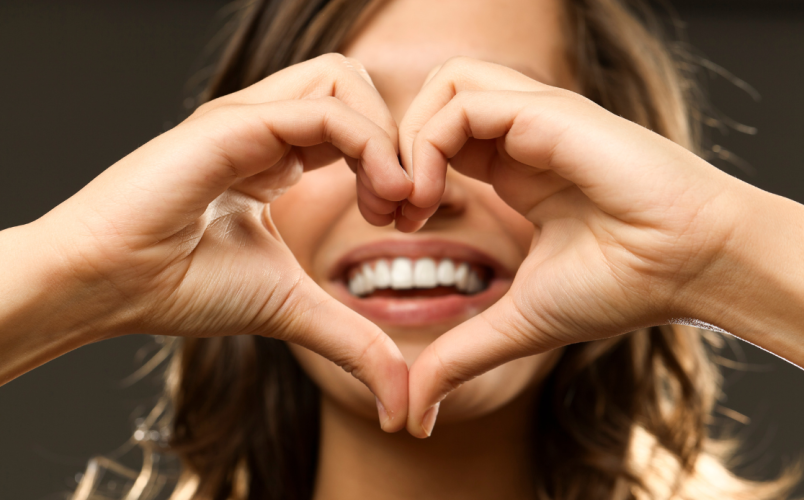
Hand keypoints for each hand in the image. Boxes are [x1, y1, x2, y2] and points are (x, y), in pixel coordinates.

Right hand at [29, 54, 409, 430]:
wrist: (113, 286)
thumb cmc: (184, 288)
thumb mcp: (292, 310)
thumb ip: (352, 342)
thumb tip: (400, 403)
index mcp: (276, 155)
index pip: (354, 122)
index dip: (395, 163)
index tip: (406, 222)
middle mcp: (266, 127)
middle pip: (354, 85)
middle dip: (399, 140)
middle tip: (406, 206)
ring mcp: (249, 119)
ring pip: (343, 80)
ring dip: (387, 137)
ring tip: (390, 200)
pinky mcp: (235, 124)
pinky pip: (323, 110)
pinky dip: (369, 145)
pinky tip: (379, 196)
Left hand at [397, 57, 742, 436]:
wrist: (688, 268)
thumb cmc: (620, 287)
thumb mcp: (516, 324)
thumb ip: (460, 358)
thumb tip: (413, 416)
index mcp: (513, 168)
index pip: (436, 138)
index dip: (401, 173)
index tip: (395, 226)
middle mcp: (519, 136)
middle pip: (431, 100)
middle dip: (390, 148)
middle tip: (388, 210)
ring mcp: (533, 119)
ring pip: (443, 85)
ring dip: (407, 139)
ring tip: (410, 202)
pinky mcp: (548, 113)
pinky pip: (464, 99)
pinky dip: (428, 142)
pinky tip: (431, 196)